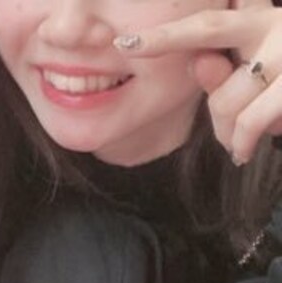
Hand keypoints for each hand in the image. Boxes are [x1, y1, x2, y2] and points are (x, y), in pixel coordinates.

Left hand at [114, 0, 281, 163]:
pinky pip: (250, 122)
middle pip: (209, 69)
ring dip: (229, 134)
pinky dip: (243, 143)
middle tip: (212, 122)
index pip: (203, 26)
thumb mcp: (258, 80)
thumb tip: (199, 64)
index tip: (124, 43)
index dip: (164, 37)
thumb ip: (227, 71)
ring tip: (243, 142)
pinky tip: (245, 152)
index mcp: (259, 20)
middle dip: (206, 103)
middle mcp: (275, 26)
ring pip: (227, 103)